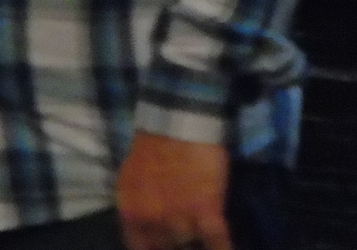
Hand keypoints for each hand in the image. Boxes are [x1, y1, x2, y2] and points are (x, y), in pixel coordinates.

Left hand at [117, 132, 230, 249]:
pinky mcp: (207, 210)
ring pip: (189, 244)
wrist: (178, 120)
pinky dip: (222, 248)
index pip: (139, 249)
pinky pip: (216, 242)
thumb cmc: (154, 145)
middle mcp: (152, 221)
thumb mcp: (132, 179)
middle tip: (185, 233)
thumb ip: (137, 207)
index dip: (154, 248)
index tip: (164, 245)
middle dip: (174, 242)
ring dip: (195, 237)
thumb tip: (146, 226)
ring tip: (201, 231)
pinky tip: (225, 249)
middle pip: (166, 247)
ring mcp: (180, 218)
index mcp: (131, 213)